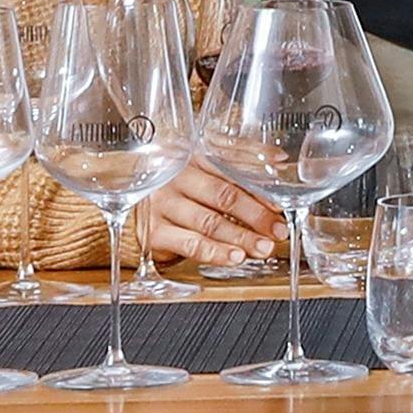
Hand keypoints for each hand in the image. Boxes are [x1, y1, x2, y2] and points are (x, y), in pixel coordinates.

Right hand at [131, 162, 294, 268]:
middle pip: (223, 195)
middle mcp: (176, 177)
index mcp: (193, 156)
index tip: (279, 204)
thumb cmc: (178, 189)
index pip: (231, 169)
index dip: (258, 187)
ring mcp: (163, 204)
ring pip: (209, 222)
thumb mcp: (204, 171)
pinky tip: (234, 256)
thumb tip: (278, 160)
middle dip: (256, 215)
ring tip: (264, 248)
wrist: (133, 209)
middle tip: (278, 230)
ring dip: (241, 237)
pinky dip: (215, 252)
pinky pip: (190, 243)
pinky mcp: (155, 231)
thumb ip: (239, 163)